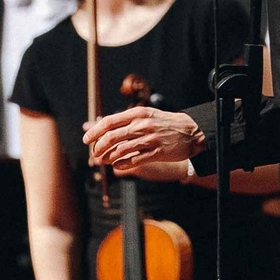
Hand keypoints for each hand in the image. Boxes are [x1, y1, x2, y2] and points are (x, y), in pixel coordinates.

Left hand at [83, 106, 205, 176]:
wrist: (192, 131)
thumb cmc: (166, 124)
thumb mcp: (147, 115)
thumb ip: (127, 120)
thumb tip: (104, 124)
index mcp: (138, 114)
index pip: (109, 122)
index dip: (95, 131)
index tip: (87, 140)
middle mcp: (143, 125)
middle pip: (112, 137)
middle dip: (99, 147)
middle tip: (95, 154)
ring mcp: (150, 139)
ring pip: (121, 150)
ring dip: (109, 157)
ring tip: (105, 161)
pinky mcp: (158, 152)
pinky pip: (134, 160)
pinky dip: (122, 164)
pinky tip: (117, 165)